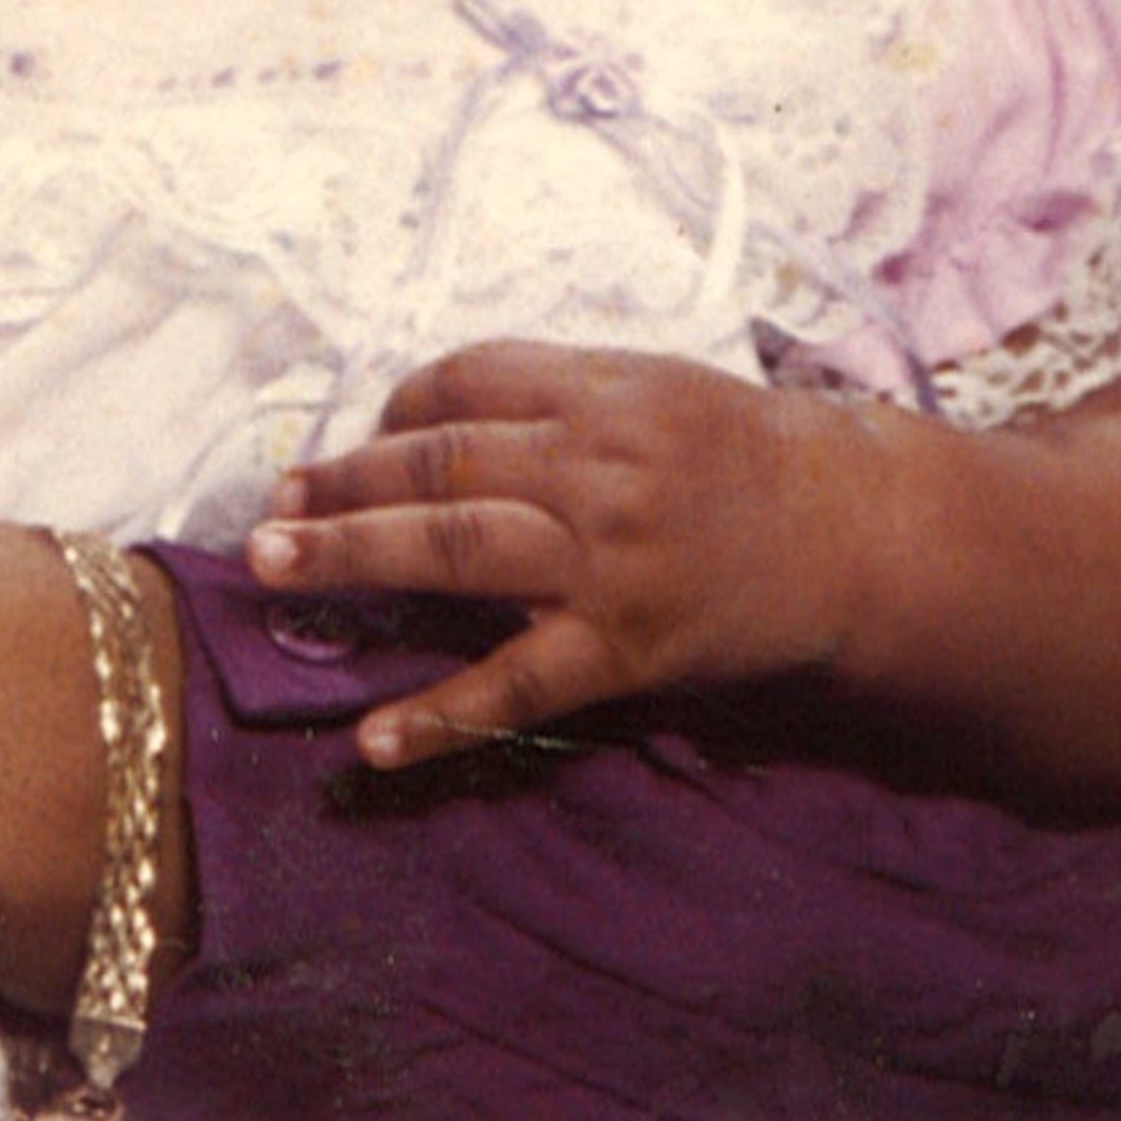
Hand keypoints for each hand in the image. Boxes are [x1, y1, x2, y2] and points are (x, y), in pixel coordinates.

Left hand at [247, 339, 860, 764]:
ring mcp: (605, 560)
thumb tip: (433, 415)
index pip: (463, 382)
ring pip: (455, 551)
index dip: (395, 408)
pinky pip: (516, 687)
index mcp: (596, 392)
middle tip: (268, 505)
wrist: (852, 533)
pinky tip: (373, 739)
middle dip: (341, 481)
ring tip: (270, 565)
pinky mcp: (625, 648)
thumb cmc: (743, 454)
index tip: (352, 439)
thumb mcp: (650, 389)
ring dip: (350, 556)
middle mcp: (593, 466)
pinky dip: (440, 716)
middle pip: (438, 465)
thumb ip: (551, 394)